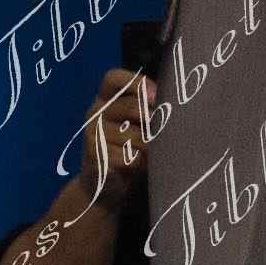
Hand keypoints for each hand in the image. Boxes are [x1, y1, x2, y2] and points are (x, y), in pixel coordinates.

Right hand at [76, 66, 159, 196]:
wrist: (101, 186)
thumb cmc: (125, 148)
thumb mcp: (132, 124)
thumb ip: (145, 109)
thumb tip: (172, 105)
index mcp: (104, 98)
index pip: (113, 78)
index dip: (137, 83)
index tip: (156, 96)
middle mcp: (94, 113)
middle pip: (130, 107)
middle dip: (152, 119)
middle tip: (164, 129)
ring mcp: (92, 136)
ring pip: (135, 136)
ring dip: (151, 146)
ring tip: (154, 153)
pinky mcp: (96, 159)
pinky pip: (131, 158)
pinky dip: (144, 163)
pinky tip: (143, 167)